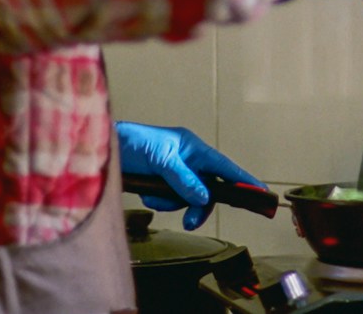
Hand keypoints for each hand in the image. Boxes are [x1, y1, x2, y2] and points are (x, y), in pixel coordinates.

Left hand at [115, 122, 260, 230]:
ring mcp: (174, 173)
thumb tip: (203, 198)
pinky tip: (148, 195)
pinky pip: (170, 200)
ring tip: (156, 200)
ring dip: (174, 203)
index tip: (261, 193)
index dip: (243, 180)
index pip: (224, 167)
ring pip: (188, 197)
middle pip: (207, 188)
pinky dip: (160, 201)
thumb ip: (183, 178)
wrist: (102, 150)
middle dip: (199, 205)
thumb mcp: (160, 159)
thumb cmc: (133, 142)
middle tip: (191, 221)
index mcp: (193, 148)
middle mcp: (187, 160)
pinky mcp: (160, 183)